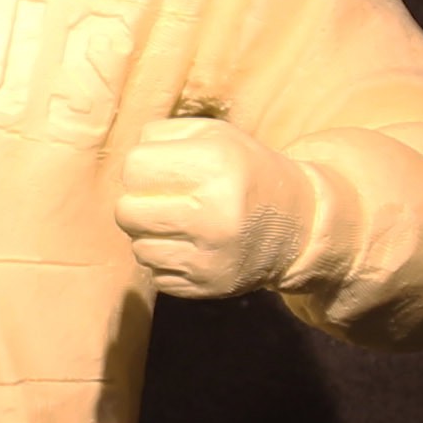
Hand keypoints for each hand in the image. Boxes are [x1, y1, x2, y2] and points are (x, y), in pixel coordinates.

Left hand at [115, 116, 318, 301]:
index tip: (161, 171)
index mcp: (217, 164)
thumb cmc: (244, 171)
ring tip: (181, 224)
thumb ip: (163, 135)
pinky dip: (166, 261)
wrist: (297, 223)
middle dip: (137, 203)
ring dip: (151, 235)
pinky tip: (191, 247)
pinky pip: (155, 274)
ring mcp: (210, 255)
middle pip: (126, 211)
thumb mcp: (214, 136)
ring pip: (138, 247)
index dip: (141, 168)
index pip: (134, 167)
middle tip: (163, 201)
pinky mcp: (206, 287)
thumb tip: (125, 163)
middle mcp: (214, 212)